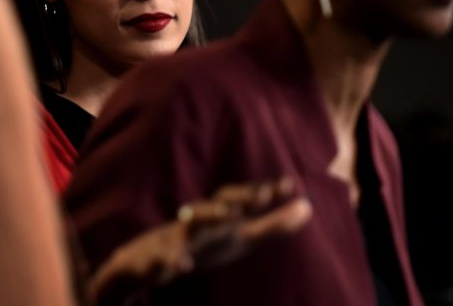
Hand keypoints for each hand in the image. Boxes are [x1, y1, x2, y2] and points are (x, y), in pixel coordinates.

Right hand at [88, 177, 311, 304]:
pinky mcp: (156, 259)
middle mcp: (199, 223)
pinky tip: (181, 266)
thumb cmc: (201, 245)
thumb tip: (308, 207)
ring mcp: (176, 239)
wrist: (144, 263)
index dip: (264, 192)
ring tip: (228, 214)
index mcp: (219, 219)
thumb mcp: (239, 236)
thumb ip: (272, 225)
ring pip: (190, 225)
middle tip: (263, 196)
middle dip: (239, 198)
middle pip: (218, 204)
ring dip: (208, 215)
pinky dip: (171, 261)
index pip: (242, 200)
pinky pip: (163, 260)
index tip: (289, 184)